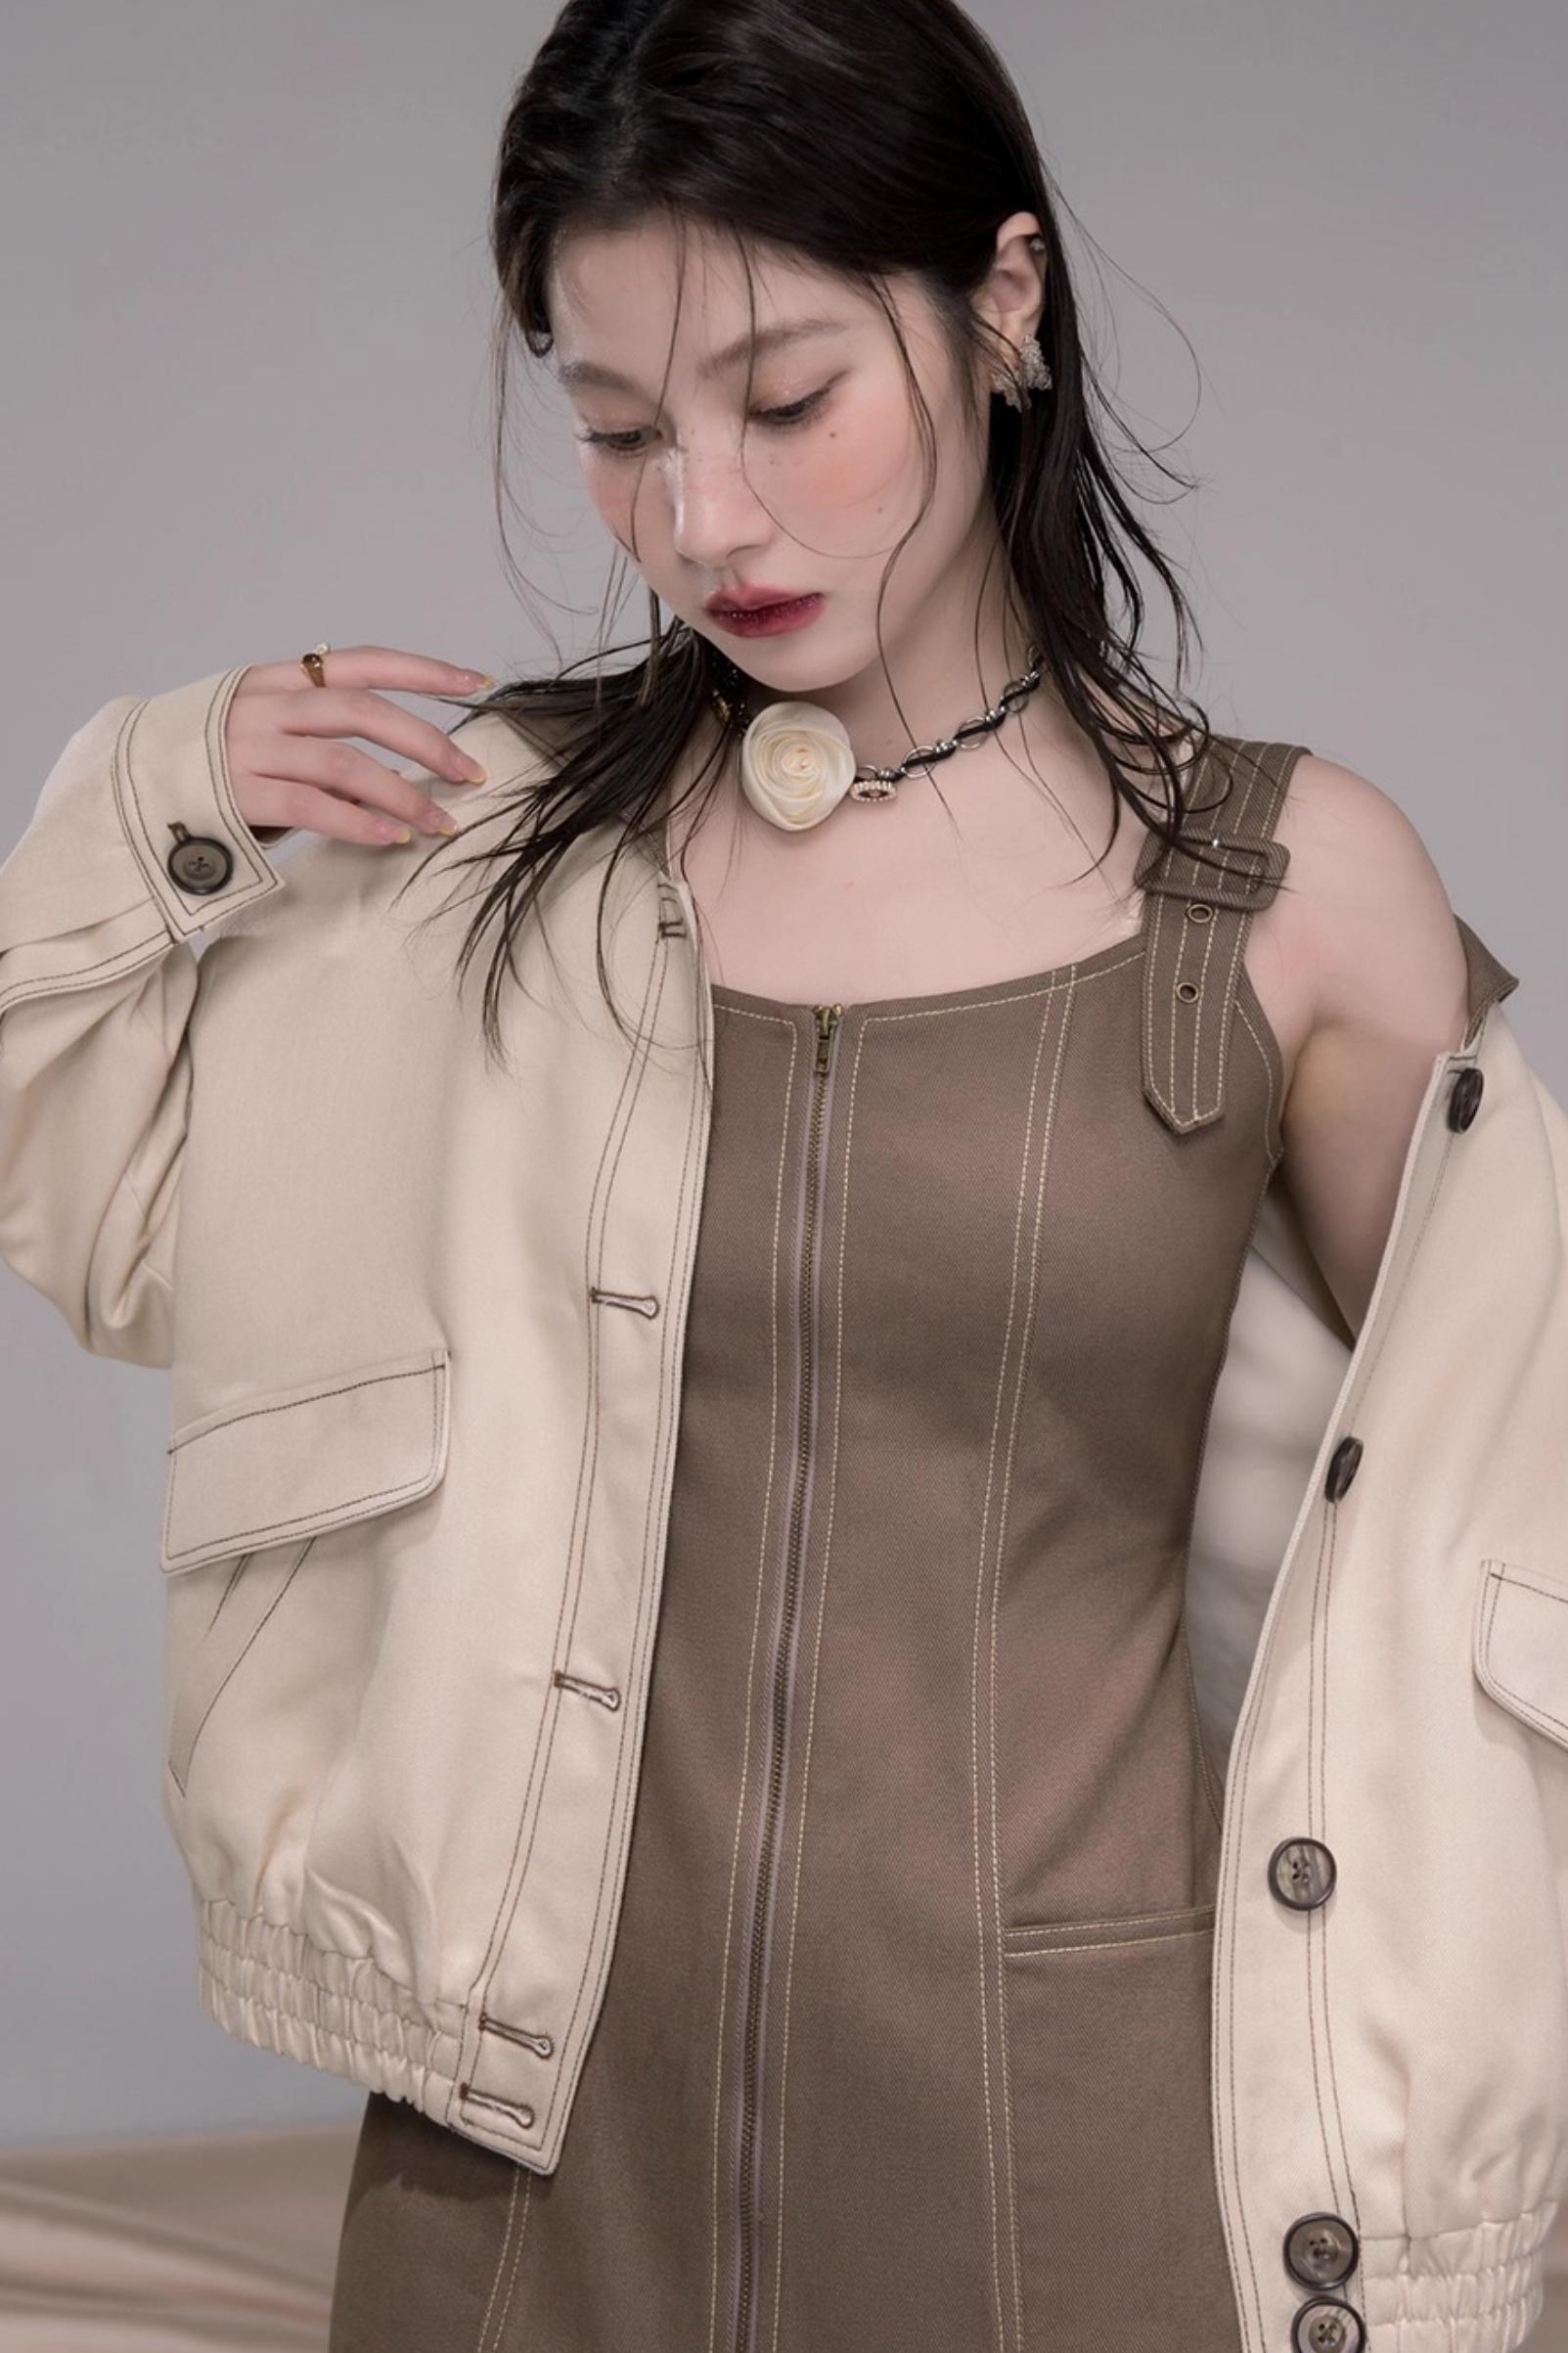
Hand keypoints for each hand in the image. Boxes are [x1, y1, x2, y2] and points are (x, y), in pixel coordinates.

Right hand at [224, 645, 493, 844]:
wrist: (125, 790)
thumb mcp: (262, 730)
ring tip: (439, 823)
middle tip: (471, 773)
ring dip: (404, 795)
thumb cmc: (209, 763)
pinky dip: (361, 823)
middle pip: (365, 711)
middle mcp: (266, 704)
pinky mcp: (237, 793)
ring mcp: (249, 747)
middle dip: (429, 742)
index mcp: (277, 678)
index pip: (364, 663)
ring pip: (346, 763)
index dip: (424, 671)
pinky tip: (393, 838)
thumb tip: (392, 772)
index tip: (476, 683)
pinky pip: (314, 806)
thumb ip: (319, 739)